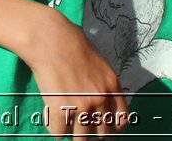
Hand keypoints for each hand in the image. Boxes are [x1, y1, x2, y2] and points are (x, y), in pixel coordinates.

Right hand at [22, 7, 128, 138]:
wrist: (50, 40)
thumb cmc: (70, 46)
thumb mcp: (99, 65)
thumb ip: (103, 86)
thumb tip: (101, 107)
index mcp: (112, 86)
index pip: (121, 121)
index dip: (112, 129)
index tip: (102, 128)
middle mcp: (101, 99)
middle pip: (102, 134)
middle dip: (91, 132)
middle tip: (79, 125)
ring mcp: (82, 107)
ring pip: (80, 138)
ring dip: (72, 131)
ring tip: (64, 119)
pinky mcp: (61, 112)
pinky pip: (59, 133)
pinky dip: (54, 126)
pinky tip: (51, 113)